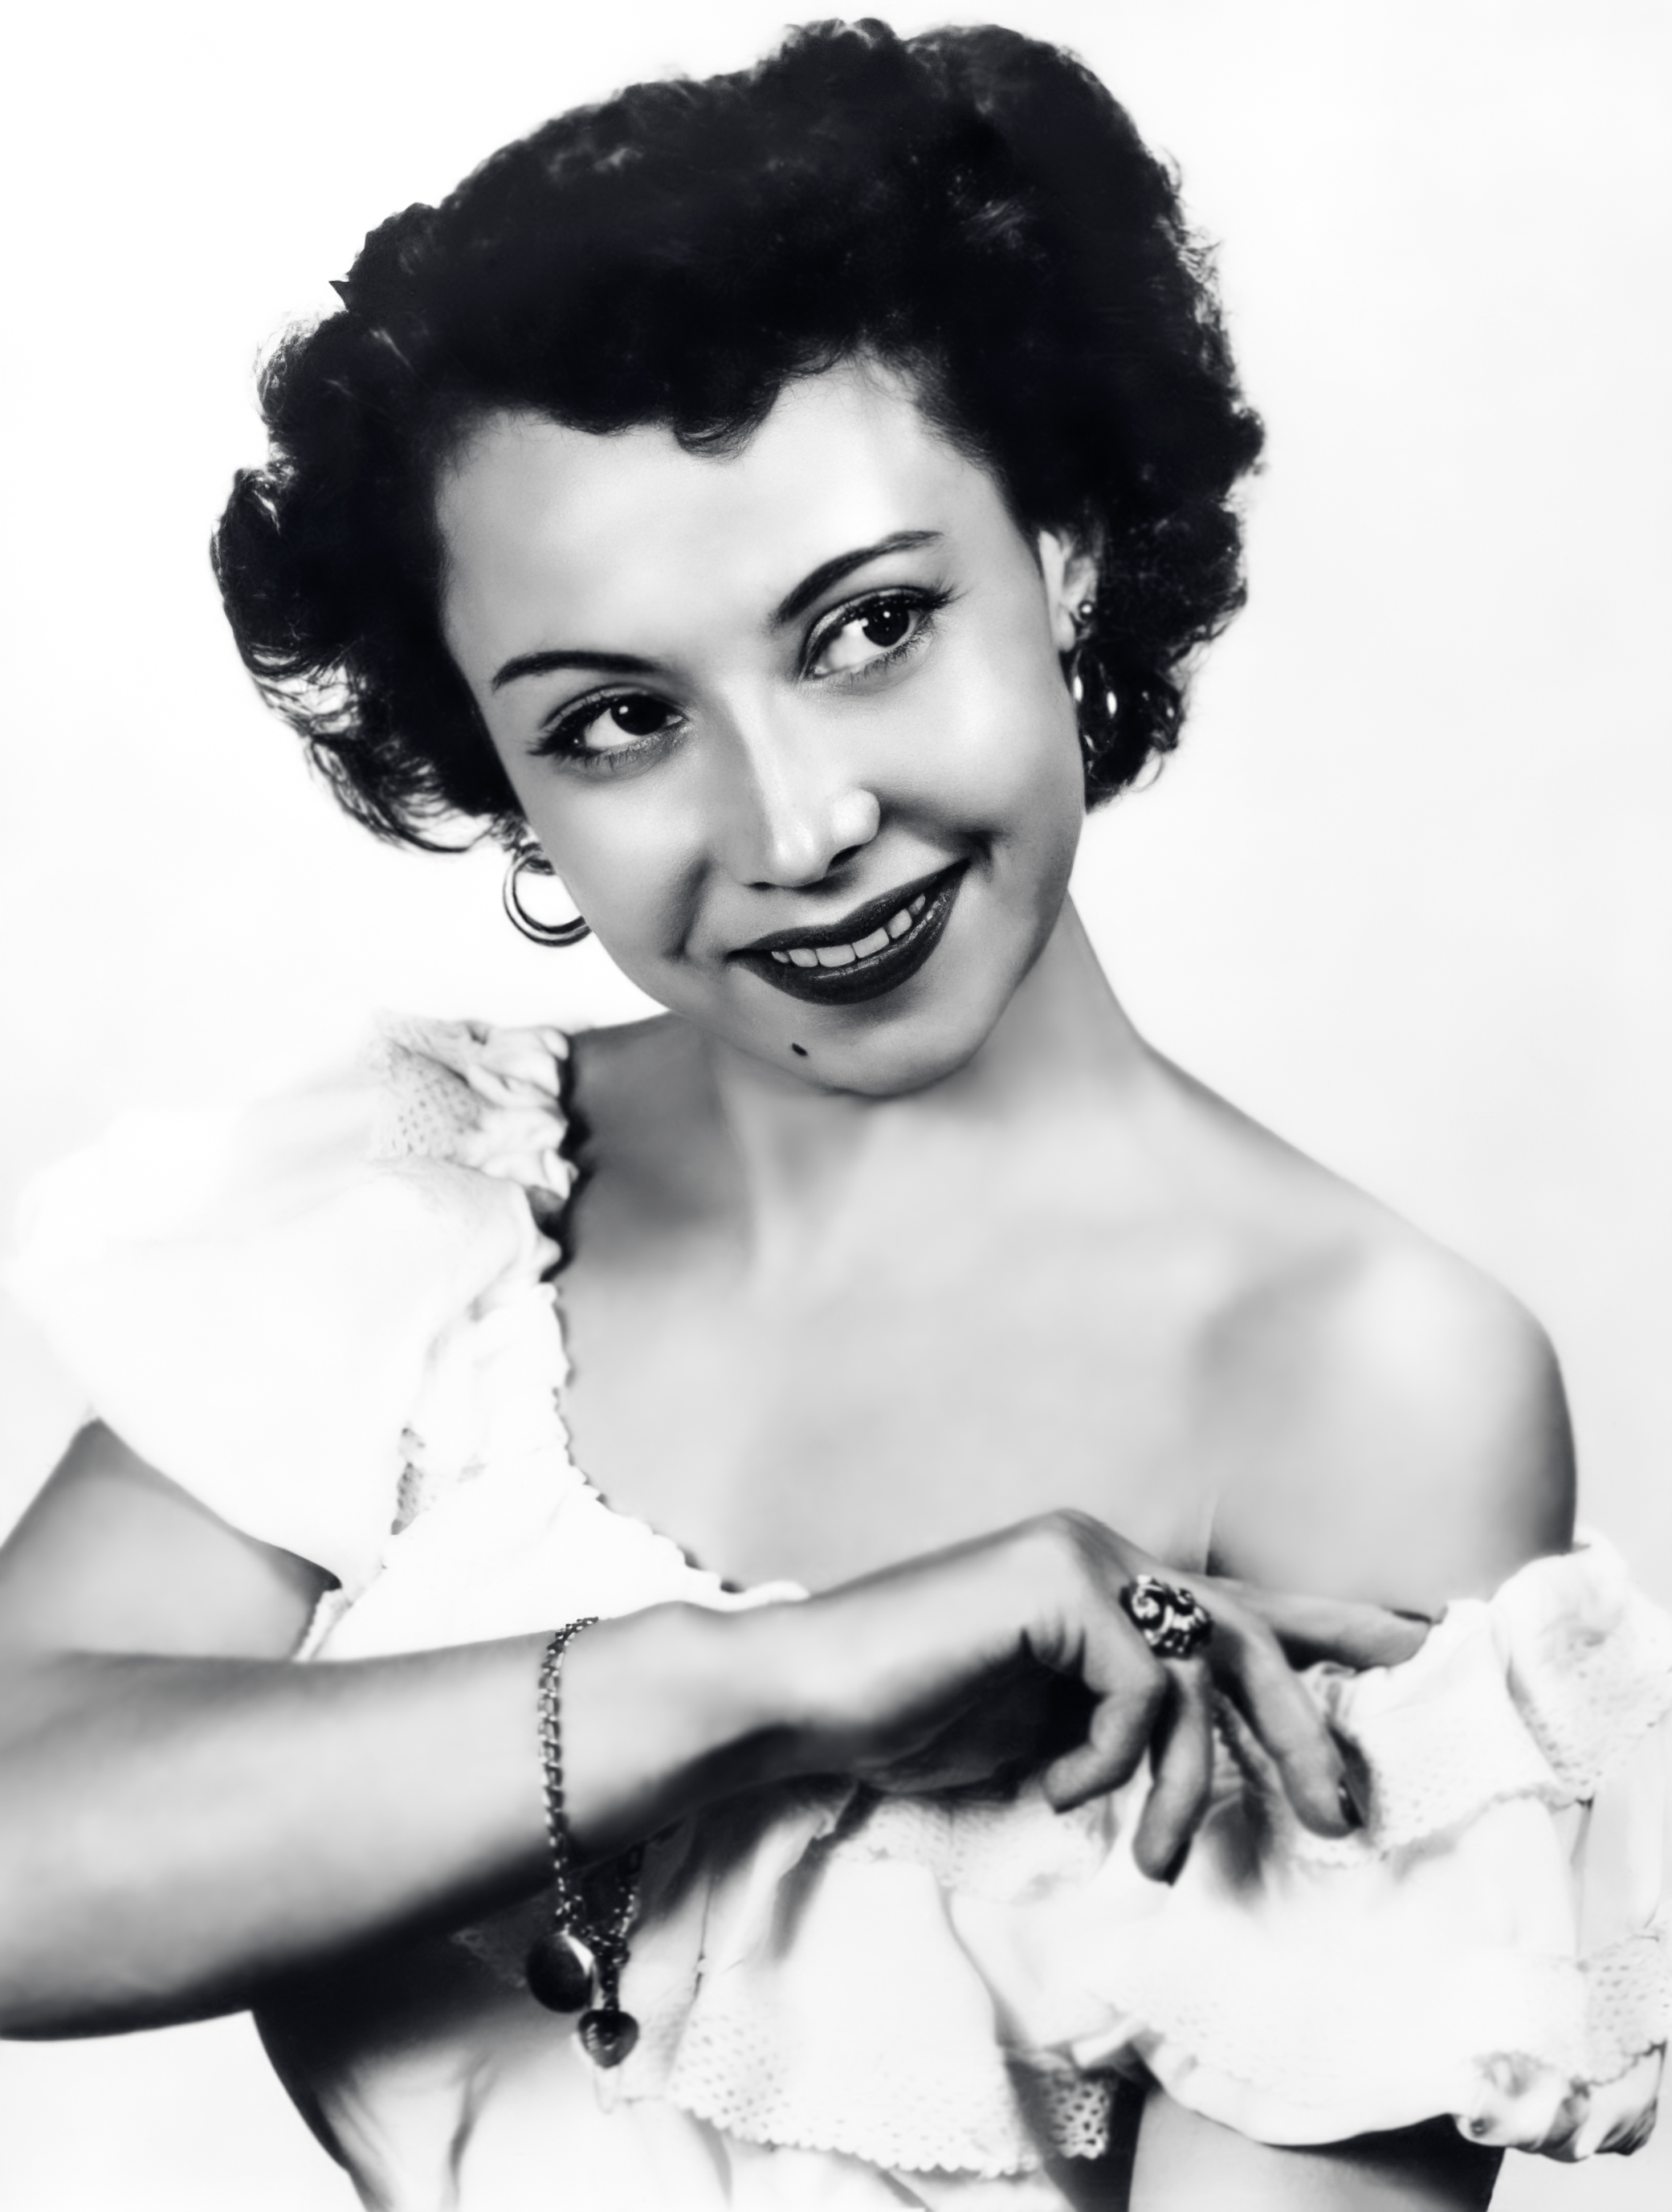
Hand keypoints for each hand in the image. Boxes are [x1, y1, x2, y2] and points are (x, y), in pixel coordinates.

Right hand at [779, 1511, 1427, 1879]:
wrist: (809, 1698)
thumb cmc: (914, 1717)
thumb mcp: (1051, 1728)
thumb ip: (1129, 1722)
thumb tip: (1210, 1763)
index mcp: (1111, 1584)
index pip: (1247, 1607)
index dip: (1339, 1627)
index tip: (1426, 1646)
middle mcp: (1106, 1551)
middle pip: (1255, 1635)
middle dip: (1308, 1731)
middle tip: (1337, 1818)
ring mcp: (1081, 1554)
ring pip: (1204, 1671)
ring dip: (1189, 1787)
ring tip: (1150, 1858)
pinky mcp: (1056, 1581)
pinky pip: (1140, 1687)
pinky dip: (1110, 1758)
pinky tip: (1056, 1787)